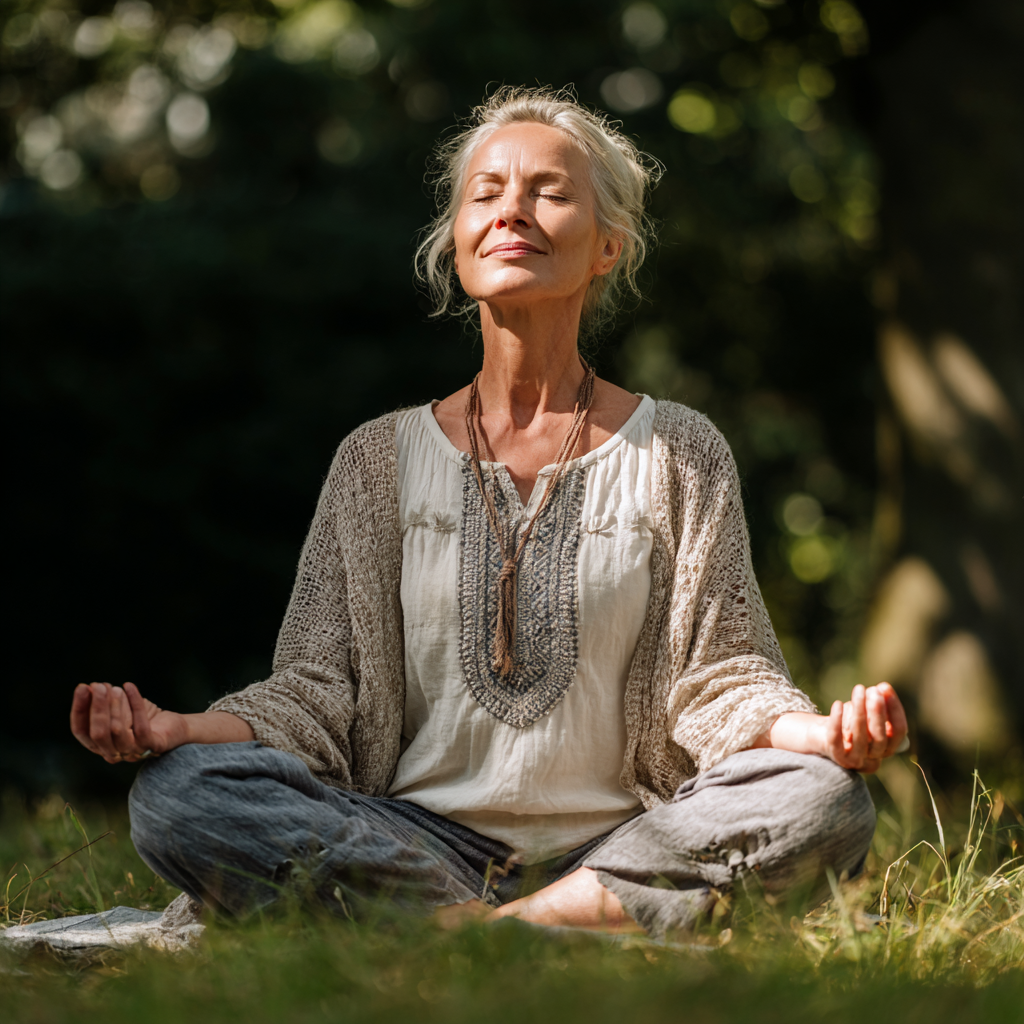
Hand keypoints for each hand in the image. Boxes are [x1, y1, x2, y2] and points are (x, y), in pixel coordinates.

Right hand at [70, 682, 188, 763]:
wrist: (175, 727)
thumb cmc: (143, 717)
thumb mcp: (120, 708)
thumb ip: (105, 702)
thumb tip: (91, 687)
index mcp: (100, 745)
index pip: (81, 731)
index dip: (79, 709)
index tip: (81, 688)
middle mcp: (113, 753)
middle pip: (97, 733)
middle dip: (96, 708)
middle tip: (98, 686)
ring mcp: (132, 752)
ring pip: (117, 731)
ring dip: (114, 706)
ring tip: (114, 688)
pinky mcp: (152, 746)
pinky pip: (141, 725)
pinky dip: (135, 703)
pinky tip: (130, 687)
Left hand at [822, 682, 907, 773]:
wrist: (820, 736)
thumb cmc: (848, 723)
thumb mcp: (865, 713)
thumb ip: (877, 704)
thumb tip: (883, 688)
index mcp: (887, 748)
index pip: (899, 731)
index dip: (894, 709)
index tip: (885, 687)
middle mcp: (874, 759)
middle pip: (880, 737)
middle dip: (878, 712)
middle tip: (873, 690)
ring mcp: (855, 760)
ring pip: (860, 736)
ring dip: (859, 710)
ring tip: (858, 689)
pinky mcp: (836, 756)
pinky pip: (836, 738)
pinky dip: (837, 720)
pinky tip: (837, 703)